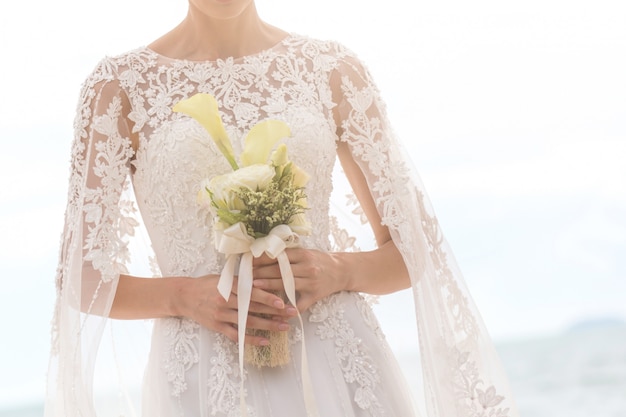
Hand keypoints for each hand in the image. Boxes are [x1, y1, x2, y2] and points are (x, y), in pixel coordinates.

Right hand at [177, 274, 297, 345]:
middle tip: (291, 314)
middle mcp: (225, 301)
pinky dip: (251, 339)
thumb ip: (240, 280)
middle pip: (254, 308)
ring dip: (268, 326)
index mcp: (228, 286)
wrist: (183, 296)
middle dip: (274, 312)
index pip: (251, 292)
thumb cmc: (206, 284)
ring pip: (248, 322)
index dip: (268, 298)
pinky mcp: (217, 326)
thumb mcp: (223, 277)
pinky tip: (265, 341)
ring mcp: (221, 315)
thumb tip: (263, 278)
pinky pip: (236, 335)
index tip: (282, 302)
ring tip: (284, 327)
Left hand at [252, 248, 345, 312]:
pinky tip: (275, 313)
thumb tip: (264, 255)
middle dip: (261, 272)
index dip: (263, 259)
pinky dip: (287, 310)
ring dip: (269, 285)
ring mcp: (311, 282)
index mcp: (303, 254)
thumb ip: (288, 255)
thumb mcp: (306, 253)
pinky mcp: (315, 295)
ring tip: (254, 287)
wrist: (342, 271)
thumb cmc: (320, 260)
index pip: (279, 256)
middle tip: (246, 274)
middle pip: (280, 270)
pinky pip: (299, 304)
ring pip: (286, 284)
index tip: (249, 261)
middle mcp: (307, 267)